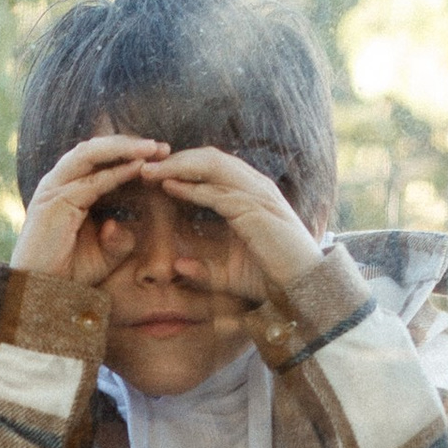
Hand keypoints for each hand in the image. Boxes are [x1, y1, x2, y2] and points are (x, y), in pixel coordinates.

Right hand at [9, 132, 170, 284]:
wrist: (40, 293)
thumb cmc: (68, 274)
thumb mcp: (105, 255)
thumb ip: (120, 239)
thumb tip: (125, 224)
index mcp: (69, 189)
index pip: (102, 161)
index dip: (131, 155)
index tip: (163, 157)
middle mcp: (60, 183)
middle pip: (97, 149)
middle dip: (131, 143)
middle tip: (164, 147)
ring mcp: (54, 189)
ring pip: (91, 153)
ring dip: (123, 147)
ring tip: (152, 148)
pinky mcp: (54, 201)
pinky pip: (90, 180)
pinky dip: (116, 171)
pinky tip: (139, 167)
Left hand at [149, 145, 325, 297]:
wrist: (304, 290)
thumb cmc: (271, 281)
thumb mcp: (229, 276)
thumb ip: (203, 272)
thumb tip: (177, 267)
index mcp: (252, 193)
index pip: (213, 167)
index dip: (183, 166)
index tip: (154, 174)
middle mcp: (256, 186)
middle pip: (210, 158)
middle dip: (175, 159)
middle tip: (144, 165)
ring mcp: (258, 195)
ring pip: (212, 166)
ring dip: (178, 167)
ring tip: (150, 171)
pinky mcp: (256, 210)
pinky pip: (218, 191)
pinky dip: (192, 187)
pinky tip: (170, 187)